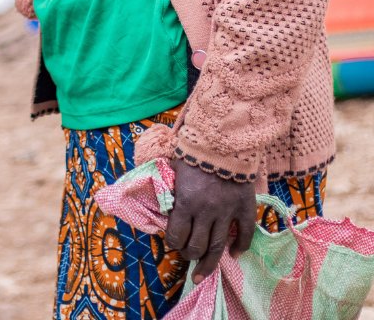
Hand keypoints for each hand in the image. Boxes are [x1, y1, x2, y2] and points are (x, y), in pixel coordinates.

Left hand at [165, 159, 256, 283]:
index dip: (172, 243)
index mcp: (185, 202)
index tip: (172, 243)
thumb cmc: (193, 152)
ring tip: (203, 271)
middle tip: (187, 255)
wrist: (223, 140)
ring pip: (218, 246)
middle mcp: (206, 211)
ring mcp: (227, 212)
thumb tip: (166, 206)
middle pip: (197, 246)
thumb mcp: (175, 170)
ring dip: (209, 262)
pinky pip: (246, 234)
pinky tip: (234, 255)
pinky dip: (241, 247)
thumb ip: (172, 190)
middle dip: (189, 255)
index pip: (176, 235)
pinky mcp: (245, 208)